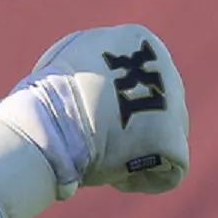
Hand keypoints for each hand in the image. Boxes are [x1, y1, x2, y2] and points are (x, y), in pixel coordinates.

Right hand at [0, 24, 189, 217]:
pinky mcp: (174, 140)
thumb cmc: (43, 94)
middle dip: (131, 125)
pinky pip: (165, 169)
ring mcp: (173, 103)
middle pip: (154, 104)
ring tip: (104, 161)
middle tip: (99, 143)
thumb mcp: (64, 63)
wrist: (48, 119)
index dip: (113, 100)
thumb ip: (86, 70)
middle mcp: (164, 65)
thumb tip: (82, 83)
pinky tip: (113, 177)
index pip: (135, 73)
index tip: (88, 116)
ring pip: (162, 137)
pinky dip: (139, 178)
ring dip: (135, 152)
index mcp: (137, 38)